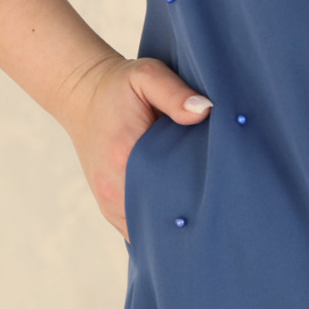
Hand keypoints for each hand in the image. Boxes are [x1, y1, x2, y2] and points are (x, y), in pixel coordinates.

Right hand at [60, 54, 212, 242]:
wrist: (82, 94)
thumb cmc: (119, 85)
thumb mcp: (146, 75)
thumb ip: (174, 92)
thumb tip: (205, 111)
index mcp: (124, 159)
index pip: (169, 199)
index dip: (199, 204)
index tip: (226, 198)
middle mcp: (112, 190)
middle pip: (161, 223)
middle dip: (192, 221)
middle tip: (225, 212)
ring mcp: (109, 203)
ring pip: (150, 233)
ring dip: (174, 229)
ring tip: (208, 219)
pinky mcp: (110, 206)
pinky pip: (139, 230)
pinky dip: (160, 228)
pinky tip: (183, 219)